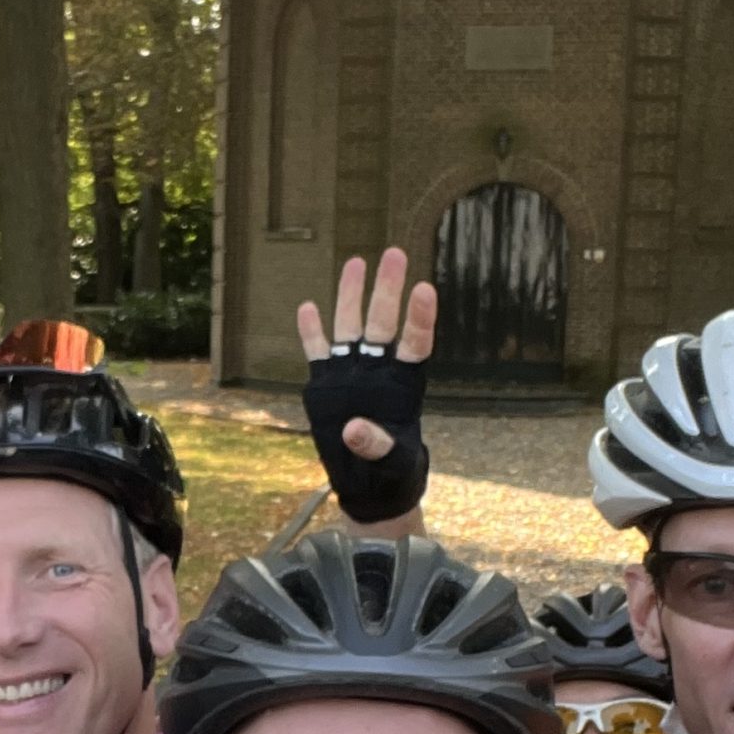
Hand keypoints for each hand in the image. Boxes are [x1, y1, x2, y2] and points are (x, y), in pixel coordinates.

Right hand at [296, 249, 436, 525]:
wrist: (368, 479)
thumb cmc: (391, 467)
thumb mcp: (391, 460)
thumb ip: (376, 444)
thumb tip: (354, 430)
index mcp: (403, 383)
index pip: (416, 344)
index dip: (420, 318)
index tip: (424, 289)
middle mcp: (378, 370)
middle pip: (382, 323)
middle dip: (386, 289)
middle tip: (395, 254)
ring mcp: (351, 373)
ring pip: (351, 327)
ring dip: (352, 296)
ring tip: (356, 262)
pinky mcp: (327, 383)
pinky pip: (318, 353)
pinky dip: (312, 332)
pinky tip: (308, 307)